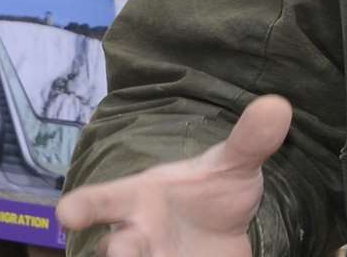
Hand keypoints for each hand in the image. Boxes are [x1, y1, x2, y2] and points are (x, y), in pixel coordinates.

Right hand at [56, 93, 290, 256]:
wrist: (228, 232)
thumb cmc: (212, 192)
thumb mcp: (233, 164)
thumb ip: (250, 140)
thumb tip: (278, 105)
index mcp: (140, 199)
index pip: (104, 200)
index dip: (83, 206)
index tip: (68, 212)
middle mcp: (137, 237)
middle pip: (116, 249)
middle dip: (117, 253)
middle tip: (119, 251)